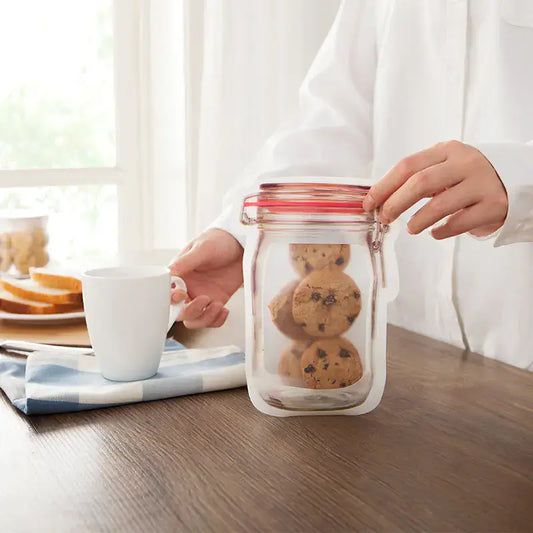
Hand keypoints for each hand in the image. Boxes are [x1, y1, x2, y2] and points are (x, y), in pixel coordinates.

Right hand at [169, 229, 243, 327]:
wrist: (242, 244)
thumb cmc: (219, 240)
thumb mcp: (203, 248)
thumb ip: (185, 262)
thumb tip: (168, 273)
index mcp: (179, 274)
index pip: (167, 293)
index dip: (172, 300)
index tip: (182, 295)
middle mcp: (188, 288)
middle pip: (180, 312)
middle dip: (191, 311)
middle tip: (205, 299)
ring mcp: (202, 296)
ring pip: (195, 320)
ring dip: (205, 318)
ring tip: (218, 305)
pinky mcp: (216, 301)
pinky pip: (211, 319)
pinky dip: (217, 320)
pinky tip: (224, 310)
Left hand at [363, 140, 507, 238]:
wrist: (514, 181)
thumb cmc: (466, 178)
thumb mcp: (444, 168)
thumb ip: (416, 178)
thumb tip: (378, 199)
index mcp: (446, 151)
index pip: (407, 166)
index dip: (384, 186)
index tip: (369, 203)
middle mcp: (465, 163)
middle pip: (420, 182)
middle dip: (396, 203)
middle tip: (385, 218)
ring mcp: (482, 183)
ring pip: (440, 204)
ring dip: (418, 220)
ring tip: (411, 228)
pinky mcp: (494, 205)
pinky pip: (459, 222)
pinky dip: (441, 231)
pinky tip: (435, 233)